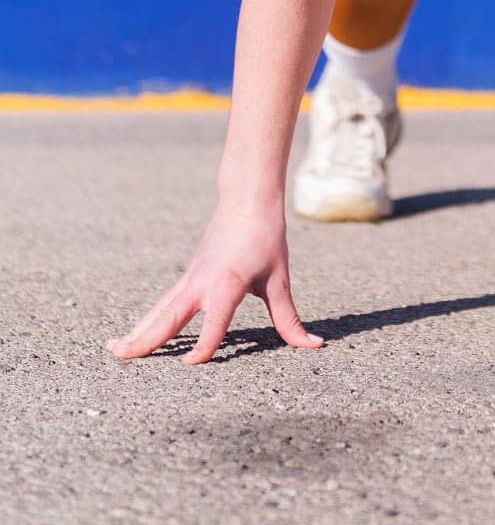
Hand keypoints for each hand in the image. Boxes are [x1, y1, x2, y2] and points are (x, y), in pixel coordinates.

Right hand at [104, 195, 323, 364]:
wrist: (248, 197)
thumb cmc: (266, 236)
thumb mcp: (280, 278)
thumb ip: (289, 318)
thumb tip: (313, 346)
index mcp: (229, 282)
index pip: (215, 321)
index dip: (204, 344)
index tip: (190, 365)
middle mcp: (203, 281)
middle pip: (170, 315)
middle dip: (146, 338)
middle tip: (119, 357)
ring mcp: (192, 277)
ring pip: (161, 309)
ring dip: (138, 329)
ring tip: (113, 350)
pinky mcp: (189, 275)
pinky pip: (165, 302)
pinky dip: (149, 319)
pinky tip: (136, 333)